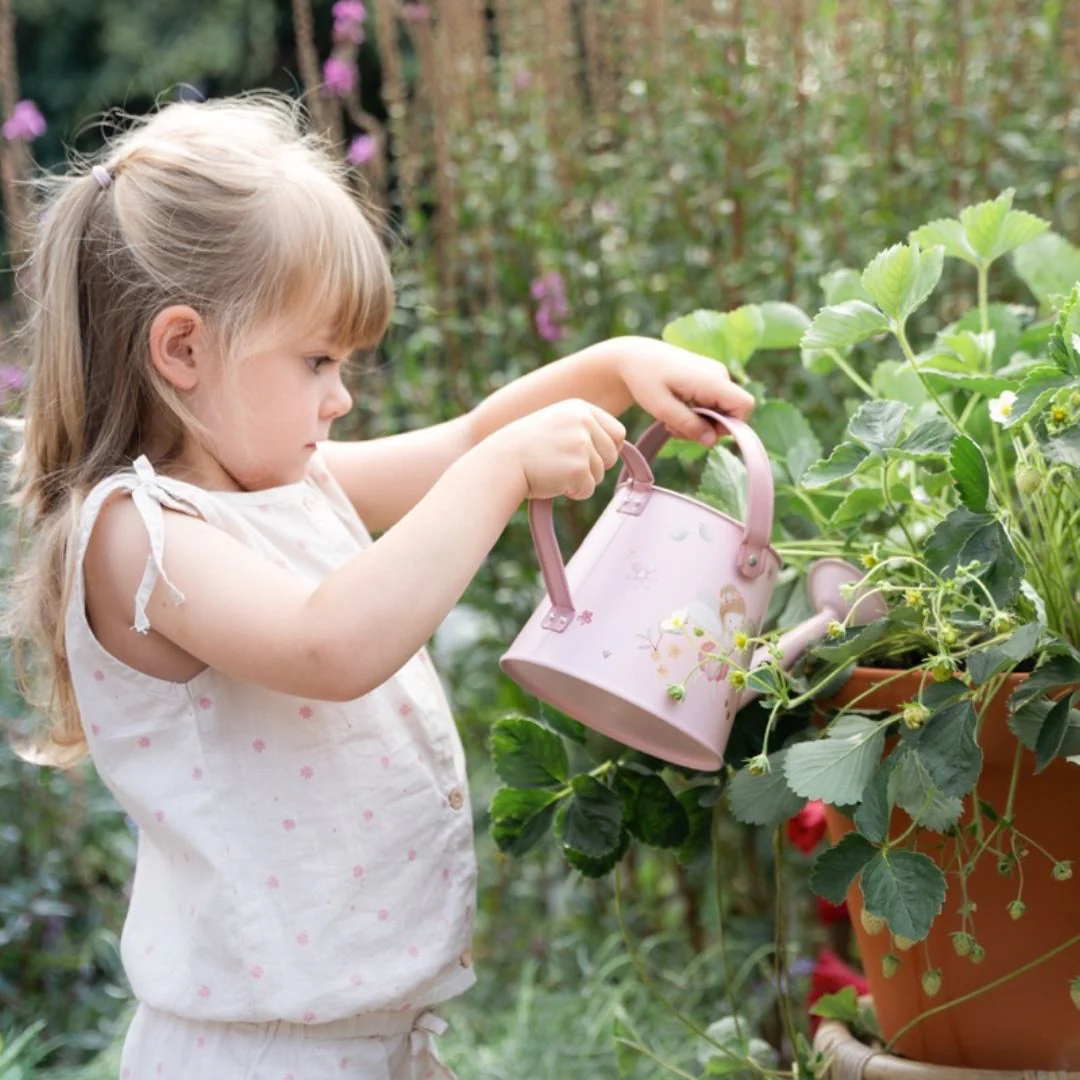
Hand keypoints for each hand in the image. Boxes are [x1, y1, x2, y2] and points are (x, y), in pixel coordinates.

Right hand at [489, 399, 625, 500]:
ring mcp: (582, 443)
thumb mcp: (556, 425)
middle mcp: (584, 421)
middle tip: (566, 466)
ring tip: (554, 471)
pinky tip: (552, 481)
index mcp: (580, 408)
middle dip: (595, 466)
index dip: (606, 449)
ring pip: (600, 474)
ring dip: (580, 480)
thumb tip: (618, 445)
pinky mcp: (579, 466)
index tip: (588, 457)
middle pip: (613, 454)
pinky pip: (588, 489)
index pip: (617, 432)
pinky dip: (573, 492)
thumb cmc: (524, 449)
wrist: (500, 462)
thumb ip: (583, 430)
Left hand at [611, 337, 755, 446]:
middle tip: (677, 431)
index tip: (704, 432)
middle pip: (730, 413)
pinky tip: (676, 412)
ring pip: (720, 411)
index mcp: (712, 379)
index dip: (731, 425)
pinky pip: (712, 403)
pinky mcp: (708, 378)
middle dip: (707, 428)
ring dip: (698, 423)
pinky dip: (696, 414)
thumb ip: (688, 425)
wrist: (635, 356)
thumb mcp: (662, 408)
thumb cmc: (644, 379)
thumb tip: (712, 442)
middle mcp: (719, 375)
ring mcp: (715, 375)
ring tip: (671, 422)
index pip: (744, 405)